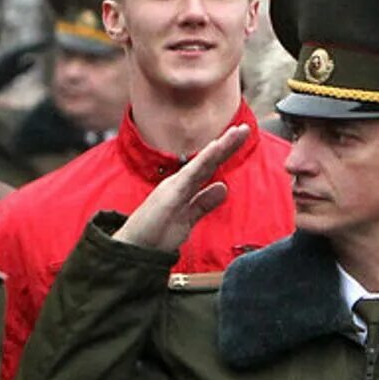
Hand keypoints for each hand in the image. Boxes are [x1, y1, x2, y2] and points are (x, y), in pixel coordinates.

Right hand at [113, 124, 251, 254]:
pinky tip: (215, 149)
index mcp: (184, 189)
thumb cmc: (155, 237)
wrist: (134, 250)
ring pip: (201, 163)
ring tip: (236, 133)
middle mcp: (179, 183)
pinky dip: (203, 160)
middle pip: (207, 161)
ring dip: (219, 147)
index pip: (208, 168)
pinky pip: (190, 174)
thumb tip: (222, 188)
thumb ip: (203, 203)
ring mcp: (174, 186)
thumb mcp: (187, 219)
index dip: (224, 153)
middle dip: (226, 145)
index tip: (240, 139)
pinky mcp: (170, 193)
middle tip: (244, 129)